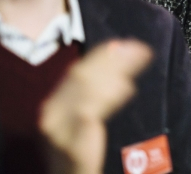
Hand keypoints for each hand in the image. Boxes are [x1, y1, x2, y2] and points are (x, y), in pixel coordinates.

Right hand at [40, 40, 151, 173]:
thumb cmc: (81, 146)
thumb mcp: (82, 115)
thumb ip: (92, 92)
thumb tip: (115, 61)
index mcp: (53, 102)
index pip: (79, 69)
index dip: (103, 54)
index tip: (124, 43)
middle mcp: (50, 111)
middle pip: (84, 74)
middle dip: (115, 59)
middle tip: (139, 50)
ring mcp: (58, 126)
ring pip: (89, 88)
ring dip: (117, 74)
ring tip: (136, 70)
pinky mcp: (71, 140)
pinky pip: (93, 109)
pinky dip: (113, 95)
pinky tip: (128, 88)